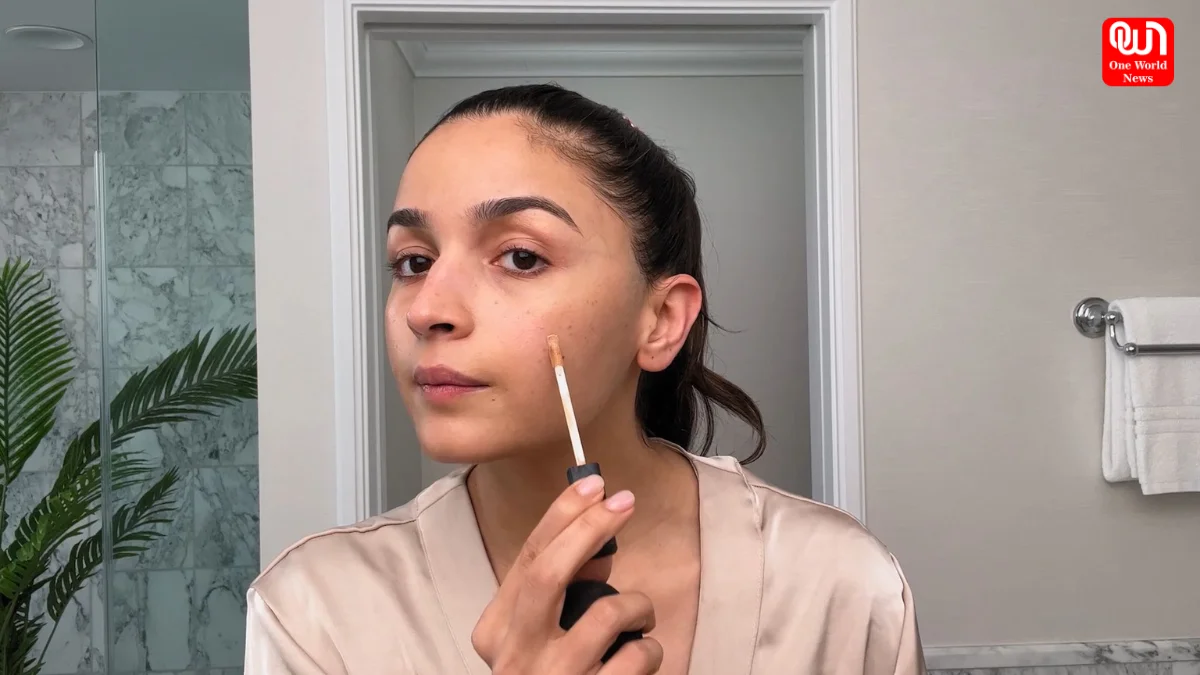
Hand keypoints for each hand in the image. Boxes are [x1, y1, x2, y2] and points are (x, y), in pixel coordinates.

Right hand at [471, 476, 661, 673]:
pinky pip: (637, 655)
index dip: (563, 515)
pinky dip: (650, 649)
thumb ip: (562, 592)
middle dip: (588, 527)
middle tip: (623, 501)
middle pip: (548, 572)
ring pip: (606, 612)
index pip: (527, 559)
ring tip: (640, 622)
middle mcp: (515, 657)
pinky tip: (640, 659)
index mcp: (497, 632)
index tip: (596, 484)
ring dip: (637, 604)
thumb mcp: (542, 637)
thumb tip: (594, 542)